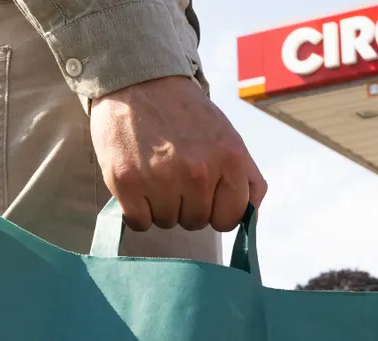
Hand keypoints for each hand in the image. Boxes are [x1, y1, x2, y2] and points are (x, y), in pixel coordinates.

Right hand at [90, 76, 266, 232]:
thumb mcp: (229, 137)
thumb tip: (250, 217)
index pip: (230, 219)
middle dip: (186, 204)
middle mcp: (199, 171)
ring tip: (155, 170)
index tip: (205, 193)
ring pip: (167, 222)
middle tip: (175, 171)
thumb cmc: (187, 114)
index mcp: (230, 159)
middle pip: (196, 222)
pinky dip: (136, 210)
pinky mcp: (127, 182)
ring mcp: (162, 178)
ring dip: (160, 205)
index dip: (216, 210)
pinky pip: (139, 222)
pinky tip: (137, 182)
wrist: (139, 81)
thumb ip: (247, 178)